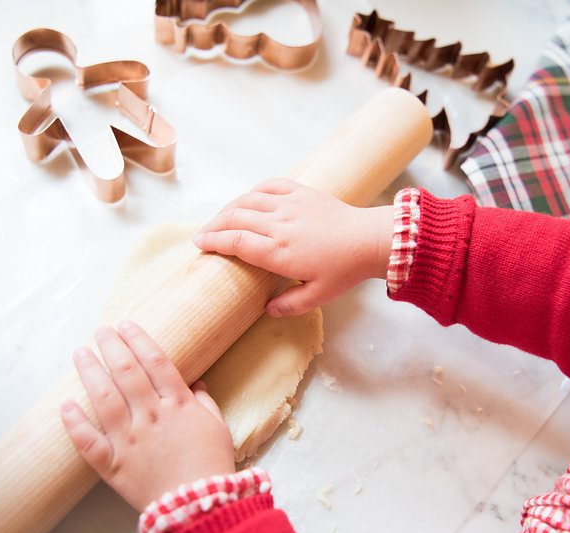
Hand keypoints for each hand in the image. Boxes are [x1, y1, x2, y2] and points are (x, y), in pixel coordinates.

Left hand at [61, 322, 235, 510]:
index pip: (155, 362)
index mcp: (178, 406)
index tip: (126, 325)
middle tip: (100, 331)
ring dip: (90, 373)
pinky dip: (75, 424)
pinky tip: (65, 405)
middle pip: (126, 372)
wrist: (201, 507)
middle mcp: (151, 417)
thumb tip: (197, 384)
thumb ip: (205, 404)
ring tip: (80, 354)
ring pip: (104, 399)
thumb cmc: (212, 466)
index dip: (139, 339)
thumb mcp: (218, 429)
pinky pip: (89, 443)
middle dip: (111, 347)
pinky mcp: (114, 466)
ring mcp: (129, 440)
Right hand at [194, 178, 394, 316]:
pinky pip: (269, 186)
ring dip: (229, 208)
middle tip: (204, 235)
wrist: (370, 240)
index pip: (236, 242)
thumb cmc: (345, 270)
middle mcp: (279, 225)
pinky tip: (247, 199)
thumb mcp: (318, 296)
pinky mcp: (301, 192)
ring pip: (247, 200)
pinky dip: (253, 191)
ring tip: (220, 219)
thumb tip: (267, 310)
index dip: (213, 241)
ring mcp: (289, 205)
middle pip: (234, 218)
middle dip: (213, 225)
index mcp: (279, 252)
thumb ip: (290, 304)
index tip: (200, 245)